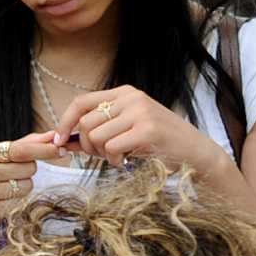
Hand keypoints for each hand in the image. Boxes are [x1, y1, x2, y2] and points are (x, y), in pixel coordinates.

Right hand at [0, 132, 68, 228]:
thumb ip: (24, 144)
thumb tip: (52, 135)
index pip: (19, 150)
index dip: (42, 149)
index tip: (59, 148)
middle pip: (27, 168)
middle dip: (28, 169)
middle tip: (13, 172)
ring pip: (26, 186)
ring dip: (23, 185)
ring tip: (4, 186)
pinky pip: (19, 203)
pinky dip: (15, 200)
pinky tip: (0, 199)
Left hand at [53, 86, 222, 170]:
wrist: (195, 153)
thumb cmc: (156, 144)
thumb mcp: (124, 131)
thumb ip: (94, 133)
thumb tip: (60, 141)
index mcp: (124, 93)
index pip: (81, 102)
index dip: (65, 121)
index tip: (59, 139)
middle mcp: (132, 98)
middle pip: (86, 123)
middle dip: (87, 146)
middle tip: (103, 155)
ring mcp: (140, 112)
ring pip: (95, 137)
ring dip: (101, 155)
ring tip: (118, 157)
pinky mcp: (147, 130)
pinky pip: (110, 148)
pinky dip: (113, 160)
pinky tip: (127, 161)